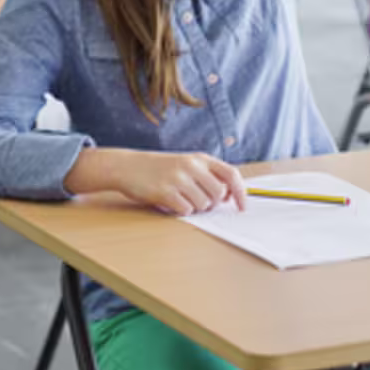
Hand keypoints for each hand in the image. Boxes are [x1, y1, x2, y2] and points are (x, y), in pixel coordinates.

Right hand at [110, 150, 247, 215]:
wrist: (127, 167)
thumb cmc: (158, 168)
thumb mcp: (185, 164)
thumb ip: (206, 175)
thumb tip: (228, 196)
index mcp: (199, 158)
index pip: (231, 174)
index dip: (240, 192)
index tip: (242, 207)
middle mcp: (191, 165)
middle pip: (218, 194)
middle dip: (212, 203)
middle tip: (198, 201)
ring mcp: (178, 178)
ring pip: (203, 205)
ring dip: (195, 208)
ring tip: (180, 198)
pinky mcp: (165, 192)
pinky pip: (186, 210)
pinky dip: (181, 211)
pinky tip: (170, 202)